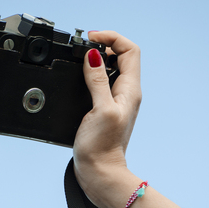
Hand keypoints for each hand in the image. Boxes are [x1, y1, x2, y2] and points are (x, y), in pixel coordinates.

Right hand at [73, 31, 141, 207]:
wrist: (98, 169)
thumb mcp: (101, 109)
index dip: (111, 39)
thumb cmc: (101, 146)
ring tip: (79, 59)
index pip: (129, 51)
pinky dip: (90, 74)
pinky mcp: (103, 108)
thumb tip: (93, 56)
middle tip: (82, 48)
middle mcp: (125, 93)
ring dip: (96, 60)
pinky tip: (79, 78)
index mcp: (129, 90)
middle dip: (102, 46)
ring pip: (109, 69)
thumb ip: (98, 81)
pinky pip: (100, 83)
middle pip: (120, 57)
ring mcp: (114, 101)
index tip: (91, 39)